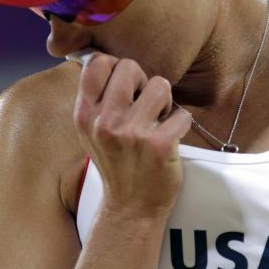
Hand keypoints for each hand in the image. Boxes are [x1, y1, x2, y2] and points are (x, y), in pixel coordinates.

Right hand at [73, 52, 192, 219]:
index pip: (98, 62)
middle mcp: (104, 122)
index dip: (117, 68)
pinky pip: (183, 113)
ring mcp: (132, 134)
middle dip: (143, 82)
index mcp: (84, 115)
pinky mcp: (159, 145)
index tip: (126, 88)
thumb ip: (97, 98)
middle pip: (130, 66)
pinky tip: (171, 139)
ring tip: (158, 122)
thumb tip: (110, 59)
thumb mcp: (92, 132)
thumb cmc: (116, 163)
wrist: (130, 208)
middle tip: (145, 107)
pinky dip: (182, 124)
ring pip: (161, 85)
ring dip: (165, 102)